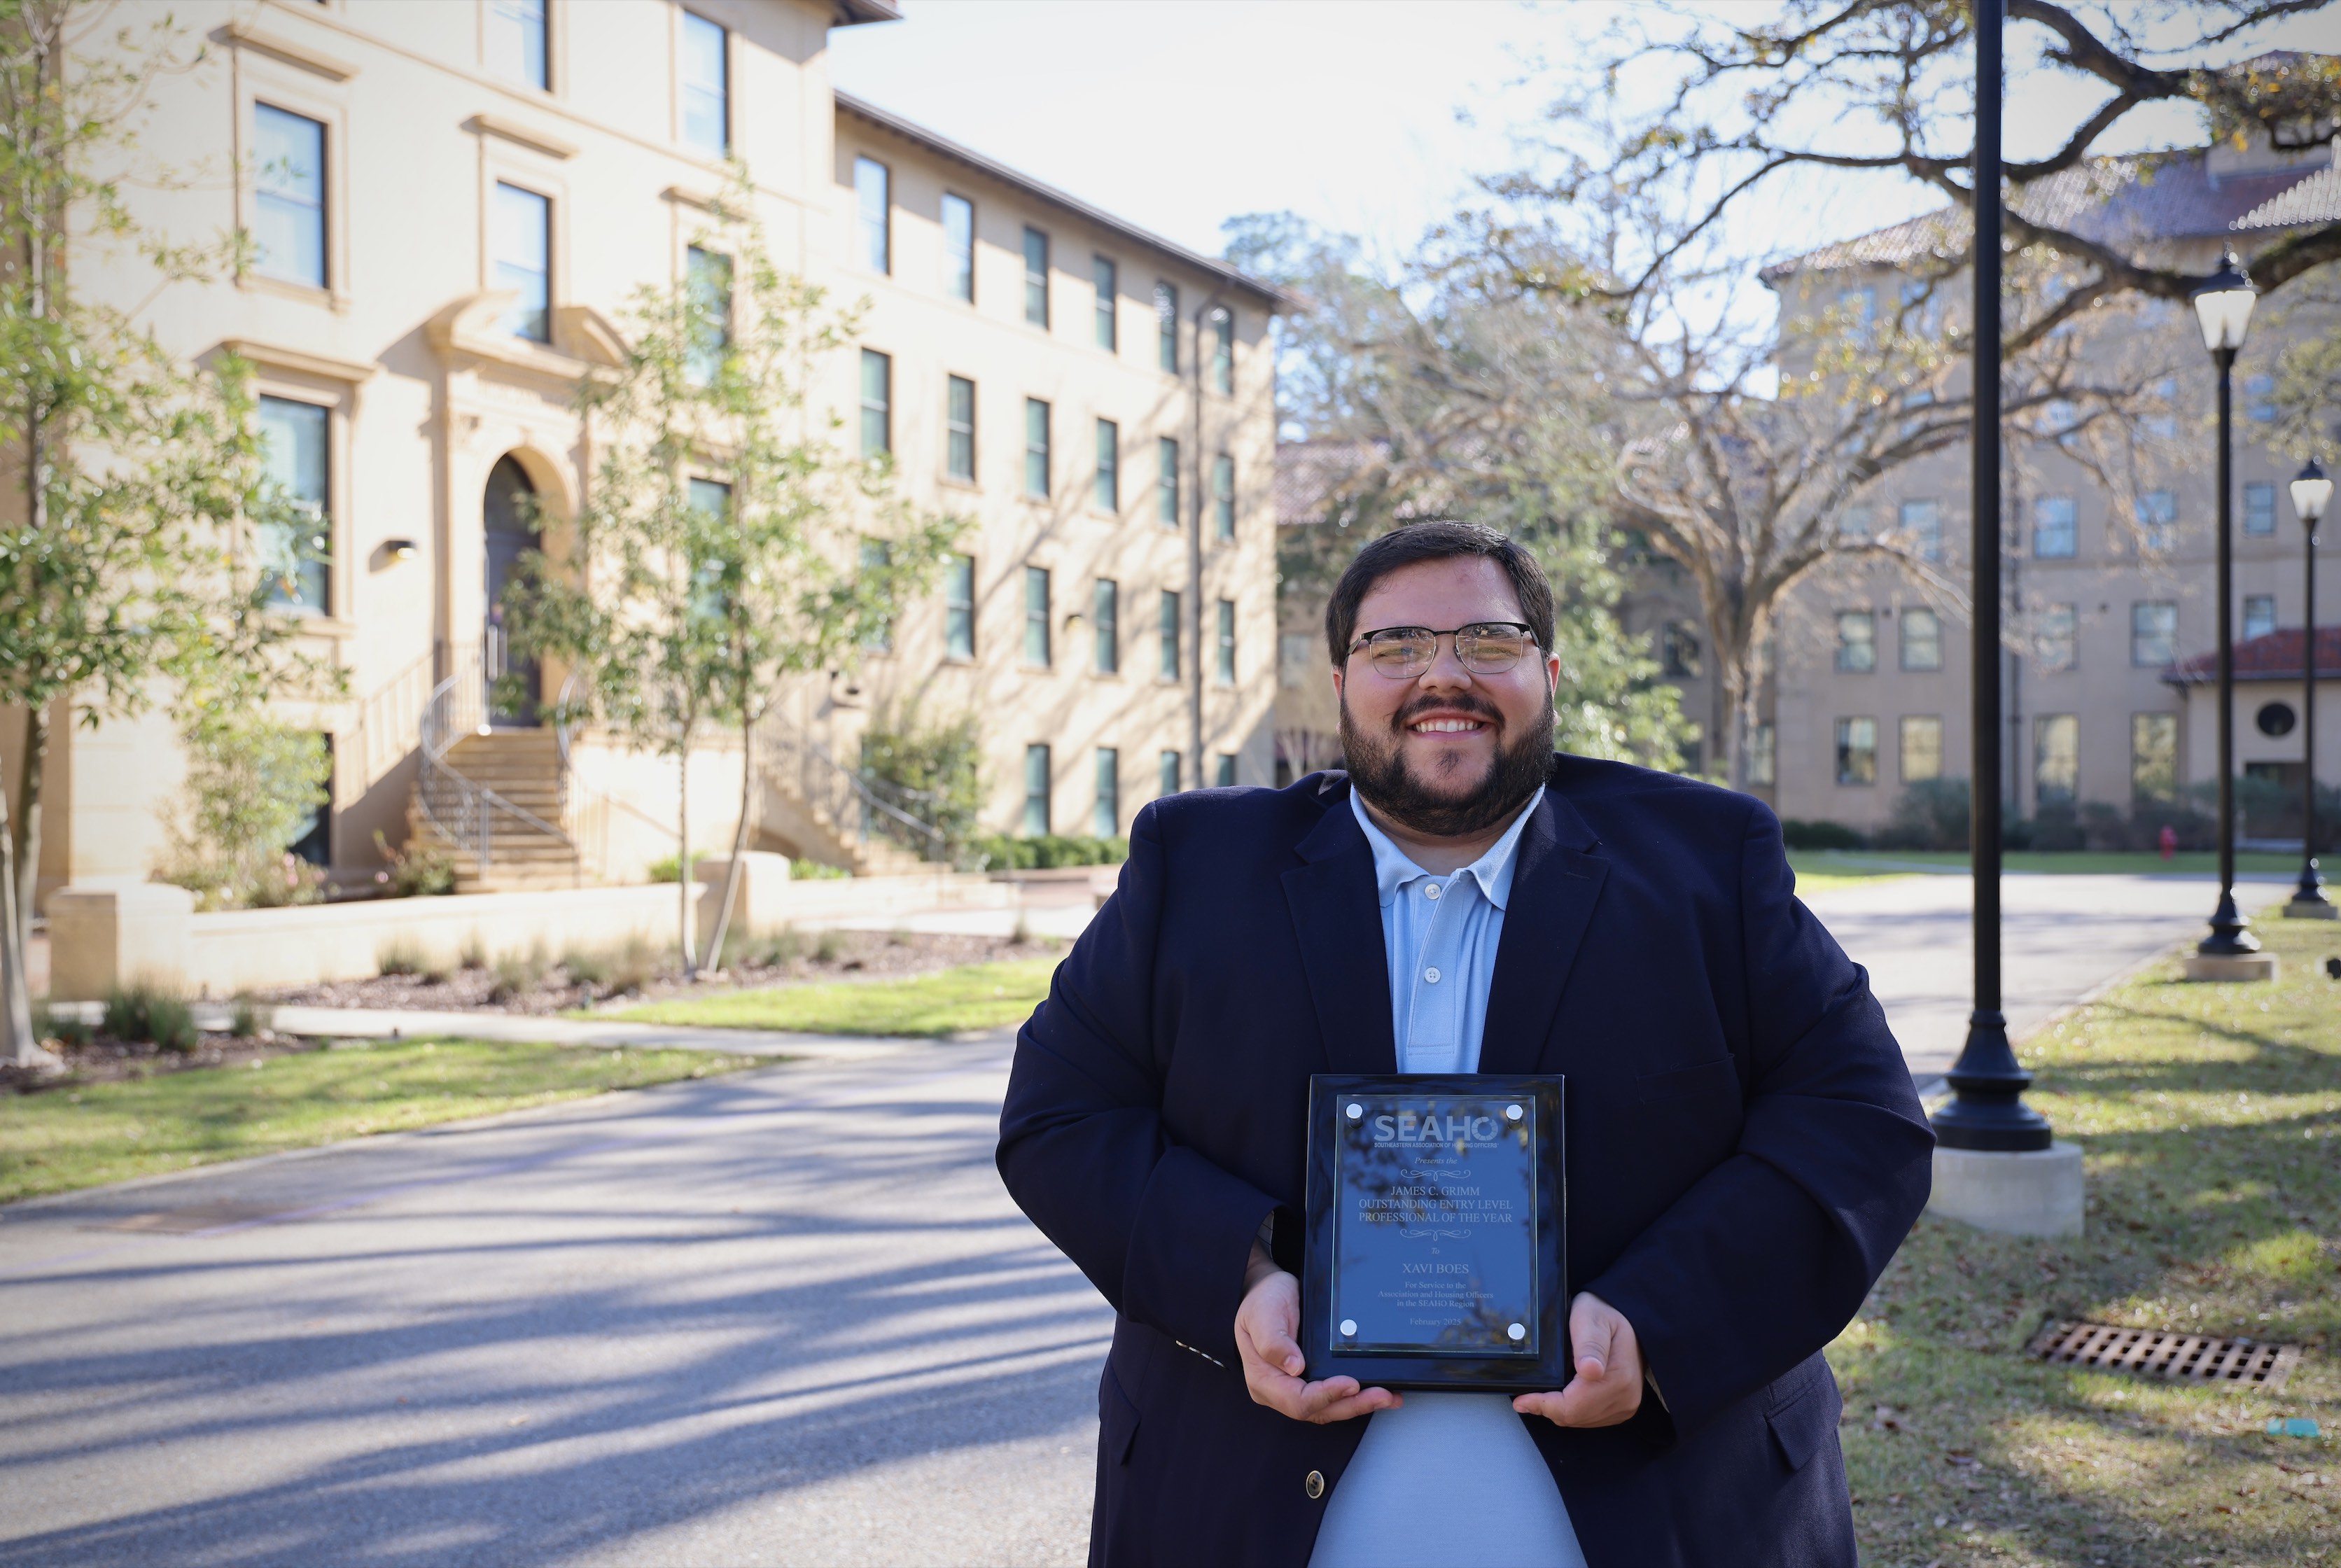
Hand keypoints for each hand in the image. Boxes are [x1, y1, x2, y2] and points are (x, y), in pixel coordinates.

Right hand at [1234, 1243, 1401, 1423]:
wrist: (1266, 1290)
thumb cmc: (1262, 1300)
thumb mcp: (1263, 1313)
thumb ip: (1273, 1341)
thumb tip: (1294, 1367)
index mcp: (1263, 1379)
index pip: (1297, 1400)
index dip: (1327, 1396)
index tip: (1351, 1383)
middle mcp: (1278, 1390)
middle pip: (1318, 1410)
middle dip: (1353, 1405)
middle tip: (1382, 1395)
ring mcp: (1293, 1389)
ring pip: (1329, 1408)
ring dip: (1359, 1404)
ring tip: (1387, 1396)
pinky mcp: (1308, 1382)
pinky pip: (1332, 1397)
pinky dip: (1355, 1397)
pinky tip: (1376, 1392)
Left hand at [1513, 1291, 1643, 1428]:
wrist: (1626, 1318)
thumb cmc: (1604, 1313)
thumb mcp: (1591, 1318)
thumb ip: (1589, 1344)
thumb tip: (1589, 1370)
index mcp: (1618, 1377)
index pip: (1574, 1407)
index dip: (1543, 1405)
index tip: (1521, 1401)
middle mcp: (1625, 1396)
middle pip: (1575, 1417)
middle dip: (1547, 1408)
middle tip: (1527, 1396)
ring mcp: (1626, 1404)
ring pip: (1580, 1420)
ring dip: (1559, 1410)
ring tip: (1544, 1393)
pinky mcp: (1622, 1408)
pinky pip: (1590, 1419)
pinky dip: (1572, 1410)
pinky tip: (1564, 1394)